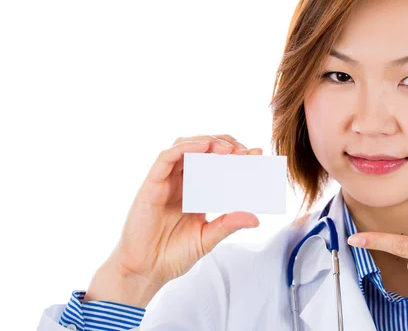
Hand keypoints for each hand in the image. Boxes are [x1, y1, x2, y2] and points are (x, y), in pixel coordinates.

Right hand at [88, 134, 261, 305]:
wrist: (145, 271)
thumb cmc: (173, 254)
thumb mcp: (208, 238)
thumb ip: (229, 224)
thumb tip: (255, 218)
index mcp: (195, 191)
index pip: (217, 165)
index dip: (236, 156)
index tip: (256, 153)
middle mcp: (180, 182)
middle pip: (202, 150)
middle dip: (224, 144)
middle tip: (244, 149)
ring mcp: (165, 181)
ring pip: (185, 147)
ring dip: (207, 142)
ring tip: (228, 148)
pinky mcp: (151, 184)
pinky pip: (166, 158)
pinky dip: (185, 147)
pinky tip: (203, 147)